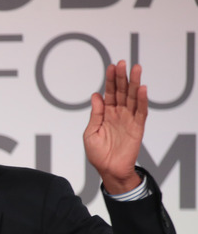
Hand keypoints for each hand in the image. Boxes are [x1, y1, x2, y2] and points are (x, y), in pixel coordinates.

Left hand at [83, 60, 146, 193]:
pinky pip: (141, 112)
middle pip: (122, 91)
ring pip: (133, 98)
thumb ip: (95, 114)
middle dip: (122, 77)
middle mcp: (118, 113)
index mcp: (106, 113)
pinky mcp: (137, 127)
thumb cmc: (98, 154)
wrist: (109, 170)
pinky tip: (142, 88)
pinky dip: (142, 100)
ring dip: (135, 83)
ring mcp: (128, 119)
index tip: (111, 67)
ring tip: (136, 69)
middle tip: (122, 63)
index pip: (109, 93)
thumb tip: (96, 95)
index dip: (110, 80)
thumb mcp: (90, 132)